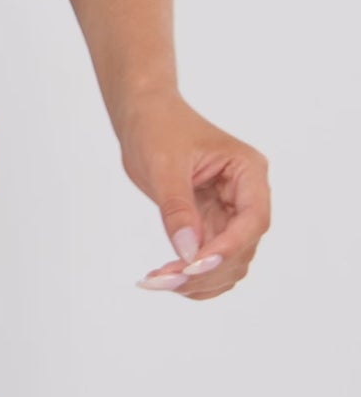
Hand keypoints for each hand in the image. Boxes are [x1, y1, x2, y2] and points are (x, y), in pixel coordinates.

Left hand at [117, 93, 270, 299]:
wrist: (142, 114)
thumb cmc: (156, 126)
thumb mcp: (164, 164)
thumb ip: (177, 208)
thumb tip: (188, 254)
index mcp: (248, 171)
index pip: (253, 219)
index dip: (228, 247)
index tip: (195, 266)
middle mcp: (247, 195)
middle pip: (243, 248)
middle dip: (207, 269)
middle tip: (165, 280)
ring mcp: (231, 213)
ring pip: (229, 263)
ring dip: (199, 280)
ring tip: (159, 281)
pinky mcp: (212, 224)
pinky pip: (211, 261)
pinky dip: (193, 276)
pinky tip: (165, 279)